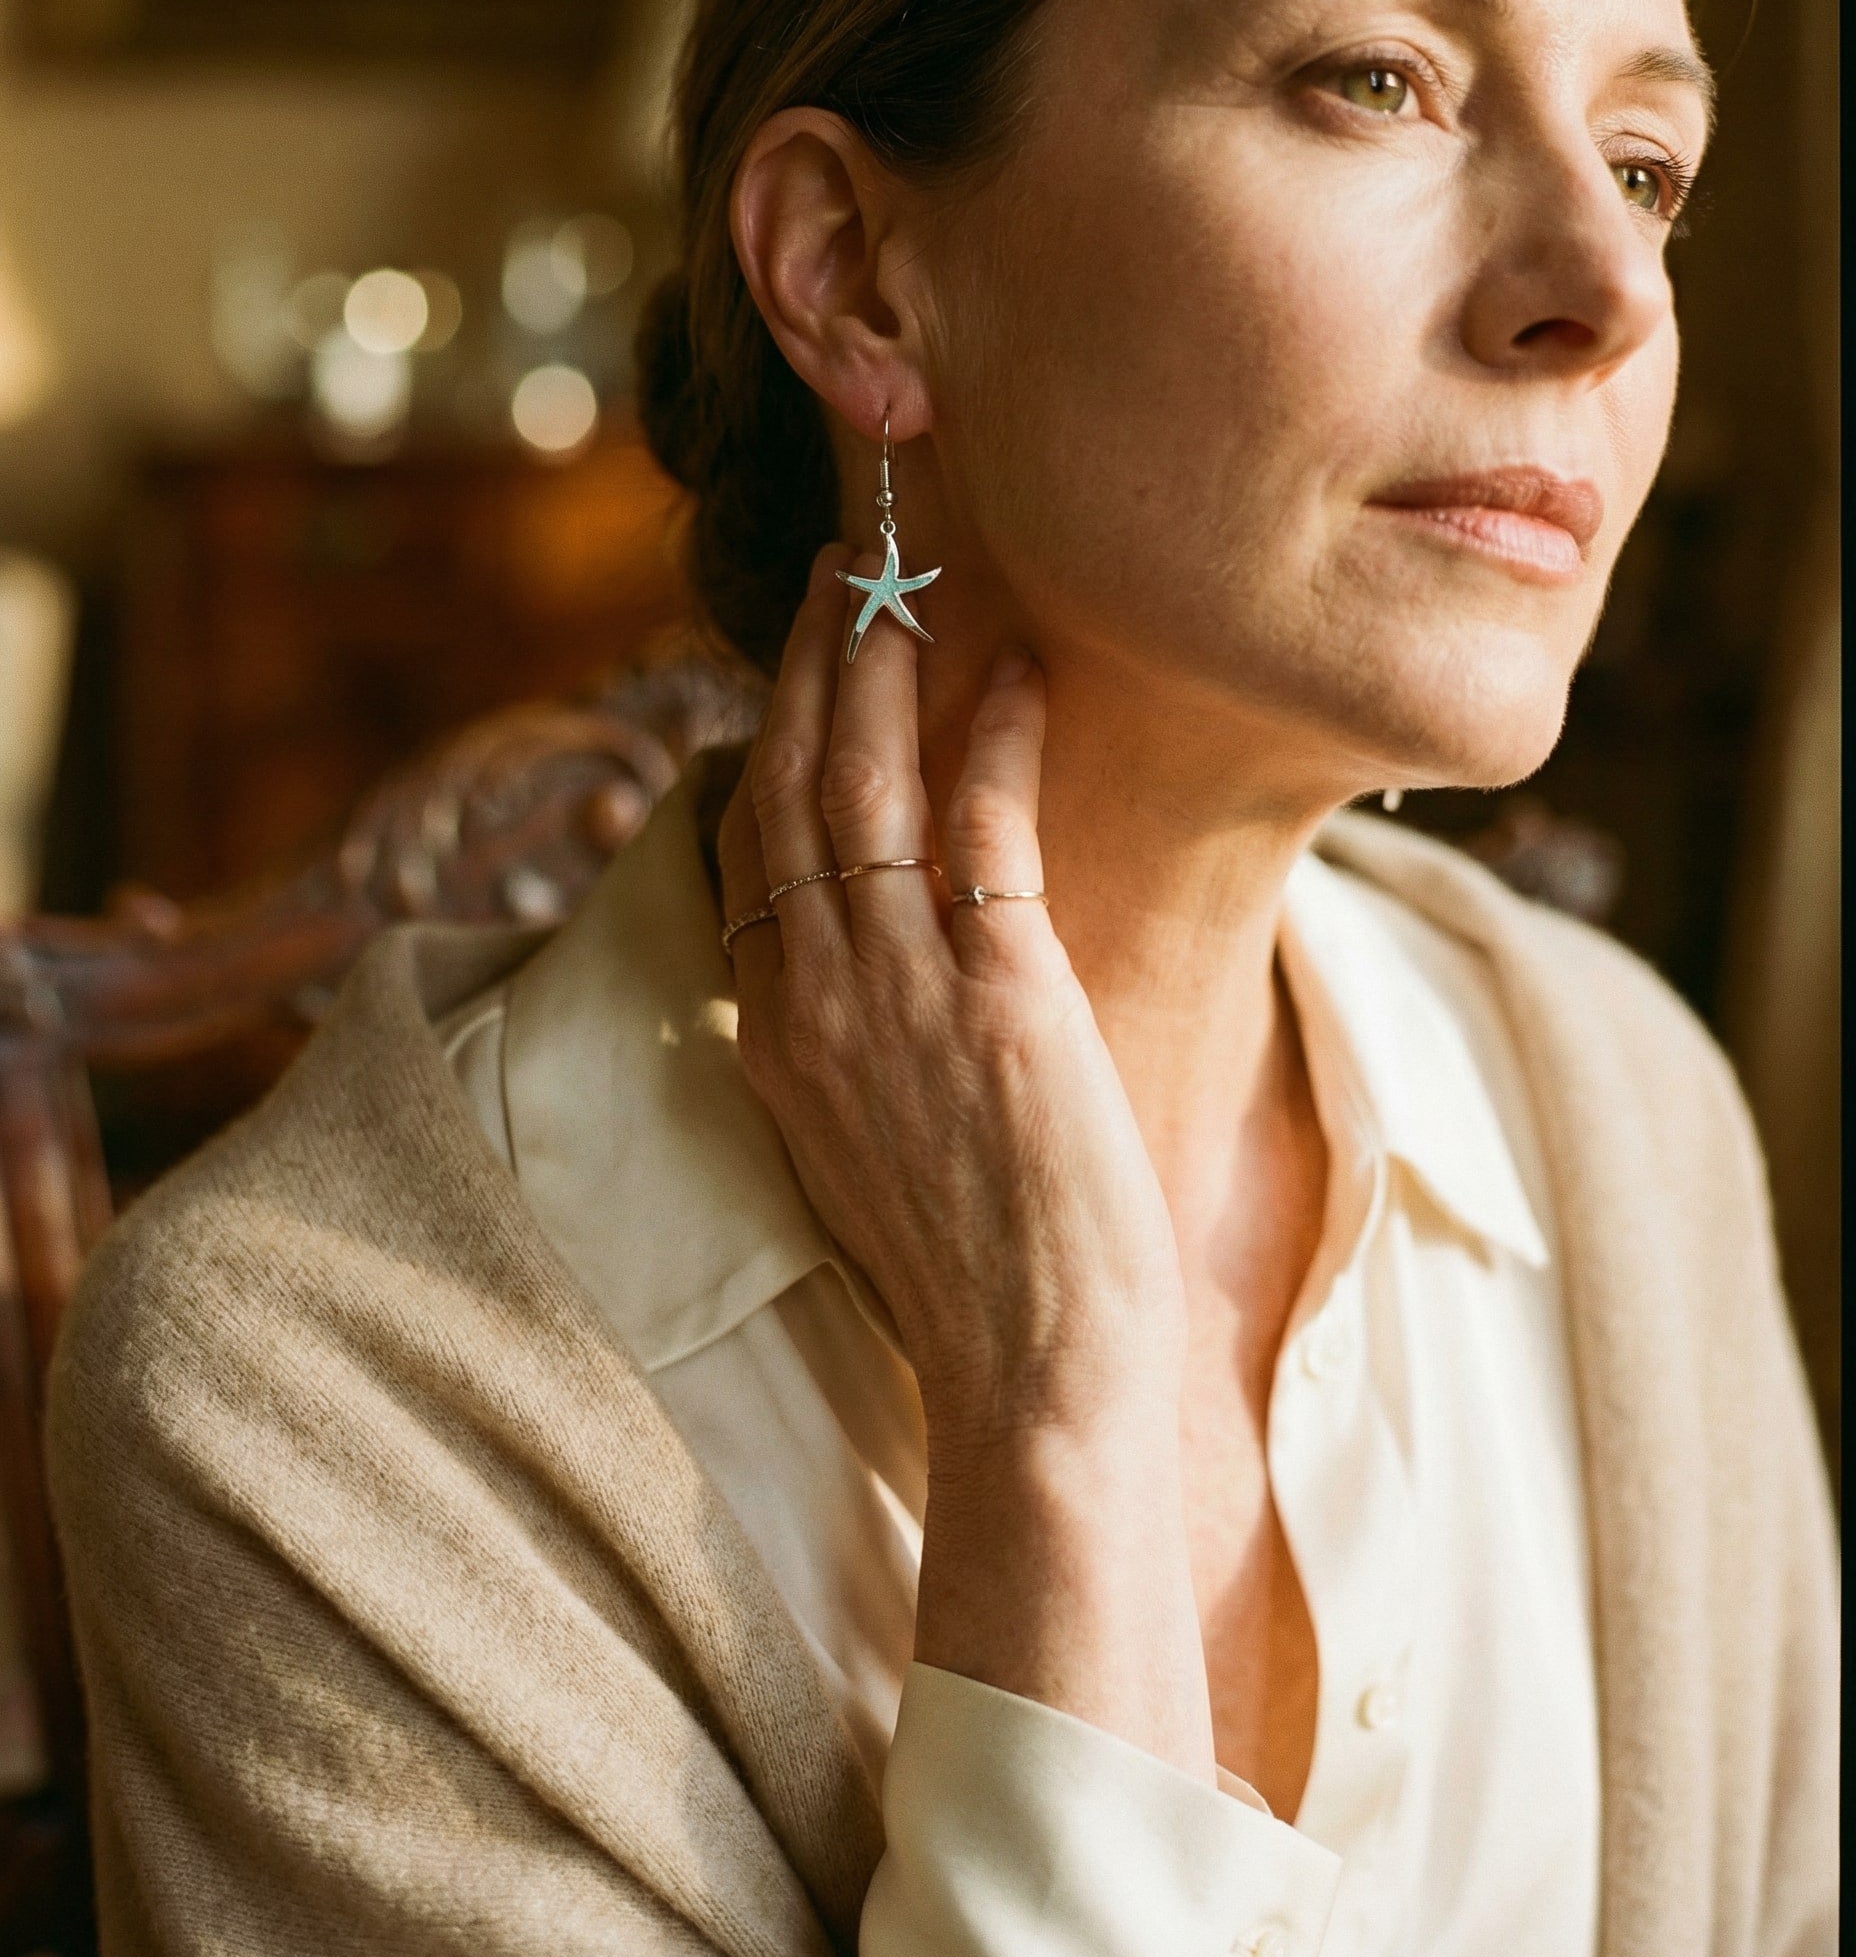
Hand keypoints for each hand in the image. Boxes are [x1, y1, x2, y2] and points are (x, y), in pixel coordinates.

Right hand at [718, 543, 1215, 1783]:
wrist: (1028, 1381)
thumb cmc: (971, 1277)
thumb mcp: (869, 1146)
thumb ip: (852, 1041)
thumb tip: (878, 964)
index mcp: (774, 1035)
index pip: (747, 851)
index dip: (765, 741)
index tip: (791, 670)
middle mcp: (812, 997)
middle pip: (787, 788)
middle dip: (807, 666)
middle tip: (837, 575)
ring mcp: (896, 992)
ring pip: (862, 784)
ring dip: (883, 667)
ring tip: (902, 583)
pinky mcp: (998, 996)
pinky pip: (983, 826)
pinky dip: (999, 738)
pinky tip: (1022, 674)